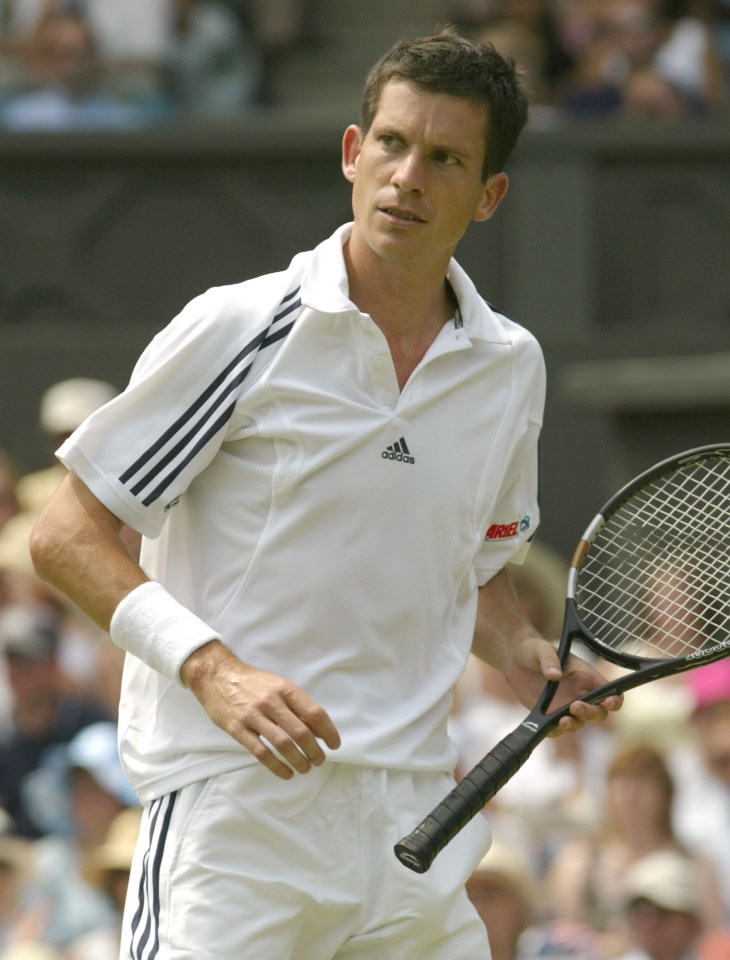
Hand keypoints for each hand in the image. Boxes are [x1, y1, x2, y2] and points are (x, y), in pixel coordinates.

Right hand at [181, 640, 340, 778]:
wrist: (217, 676)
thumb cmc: (253, 683)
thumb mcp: (279, 686)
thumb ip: (298, 707)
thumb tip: (319, 731)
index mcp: (285, 689)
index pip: (315, 712)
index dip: (328, 731)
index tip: (334, 745)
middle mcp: (271, 701)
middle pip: (301, 732)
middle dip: (315, 751)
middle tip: (320, 761)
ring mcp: (253, 716)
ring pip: (283, 744)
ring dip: (299, 761)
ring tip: (305, 768)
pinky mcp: (238, 729)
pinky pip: (261, 752)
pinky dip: (277, 766)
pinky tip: (286, 773)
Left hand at [504, 636, 622, 734]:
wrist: (515, 660)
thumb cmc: (534, 650)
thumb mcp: (541, 649)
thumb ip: (549, 660)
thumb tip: (554, 675)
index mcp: (585, 676)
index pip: (609, 691)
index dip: (614, 700)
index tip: (608, 702)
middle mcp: (579, 693)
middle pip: (598, 712)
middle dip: (592, 713)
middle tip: (575, 707)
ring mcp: (565, 705)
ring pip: (579, 722)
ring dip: (575, 724)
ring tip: (562, 720)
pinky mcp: (550, 714)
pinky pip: (558, 729)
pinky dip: (557, 731)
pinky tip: (551, 727)